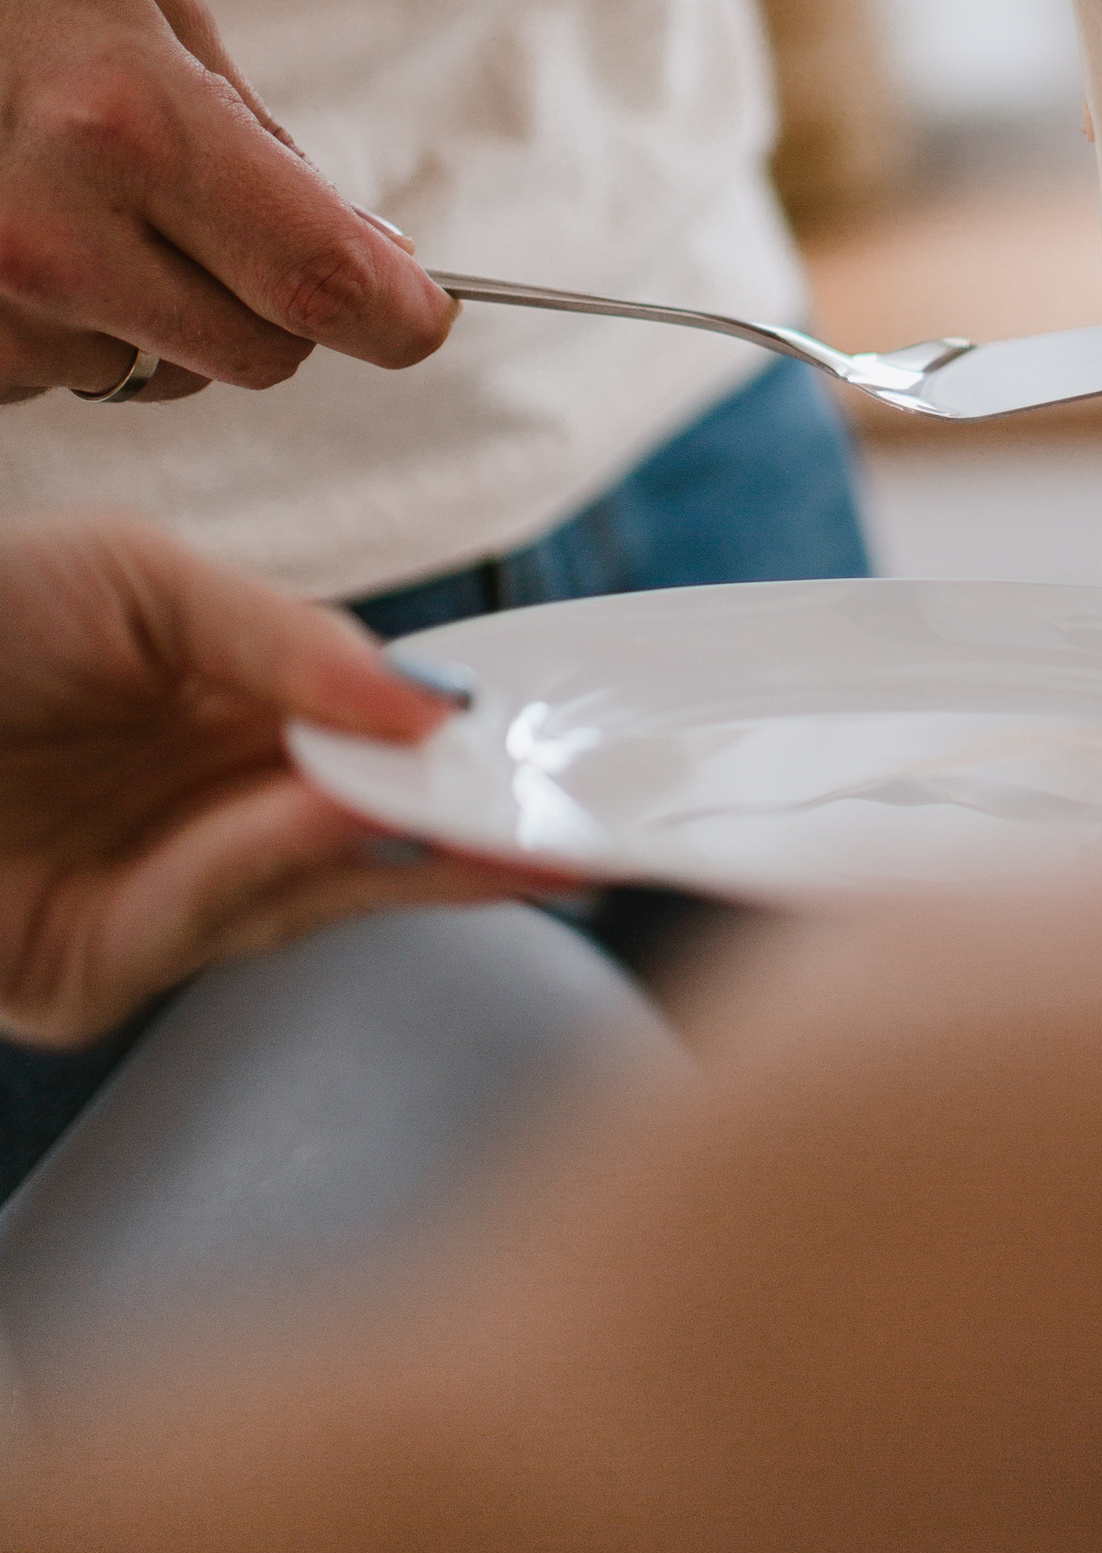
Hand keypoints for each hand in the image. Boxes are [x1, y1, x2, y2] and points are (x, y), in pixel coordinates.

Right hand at [0, 0, 455, 402]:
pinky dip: (81, 329)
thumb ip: (272, 153)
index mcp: (127, 126)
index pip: (316, 276)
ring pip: (166, 378)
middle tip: (240, 230)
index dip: (396, 313)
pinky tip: (32, 242)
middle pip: (259, 351)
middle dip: (283, 308)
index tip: (421, 314)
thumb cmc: (16, 2)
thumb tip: (377, 262)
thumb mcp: (162, 27)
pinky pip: (73, 380)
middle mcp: (51, 232)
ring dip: (164, 319)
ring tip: (92, 211)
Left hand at [0, 514, 550, 1043]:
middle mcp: (203, 824)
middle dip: (473, 838)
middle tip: (566, 823)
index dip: (471, 765)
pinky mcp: (83, 974)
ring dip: (390, 849)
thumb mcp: (142, 579)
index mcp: (232, 725)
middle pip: (371, 847)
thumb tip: (427, 703)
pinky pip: (204, 924)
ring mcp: (148, 905)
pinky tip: (315, 811)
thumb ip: (288, 639)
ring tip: (462, 798)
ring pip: (305, 896)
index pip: (383, 760)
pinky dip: (266, 865)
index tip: (561, 762)